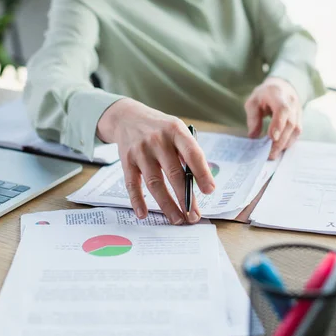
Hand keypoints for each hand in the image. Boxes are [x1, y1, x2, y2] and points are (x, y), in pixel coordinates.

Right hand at [97, 98, 214, 224]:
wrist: (127, 117)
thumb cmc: (159, 129)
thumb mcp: (176, 130)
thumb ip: (187, 152)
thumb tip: (199, 183)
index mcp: (175, 130)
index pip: (192, 153)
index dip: (202, 173)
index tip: (209, 191)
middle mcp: (157, 140)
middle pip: (174, 173)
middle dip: (185, 197)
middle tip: (193, 215)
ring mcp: (140, 151)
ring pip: (154, 183)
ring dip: (166, 204)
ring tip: (177, 219)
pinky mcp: (126, 161)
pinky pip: (132, 184)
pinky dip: (137, 201)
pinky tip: (143, 214)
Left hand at [244, 77, 301, 158]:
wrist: (282, 86)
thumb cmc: (265, 95)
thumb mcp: (253, 102)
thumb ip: (252, 118)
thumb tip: (253, 136)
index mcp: (277, 94)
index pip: (282, 109)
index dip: (278, 124)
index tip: (272, 138)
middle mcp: (291, 102)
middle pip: (290, 123)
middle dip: (280, 141)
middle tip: (270, 154)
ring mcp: (298, 110)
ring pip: (296, 129)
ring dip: (285, 144)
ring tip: (273, 154)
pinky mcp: (300, 118)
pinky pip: (297, 132)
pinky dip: (289, 141)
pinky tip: (280, 148)